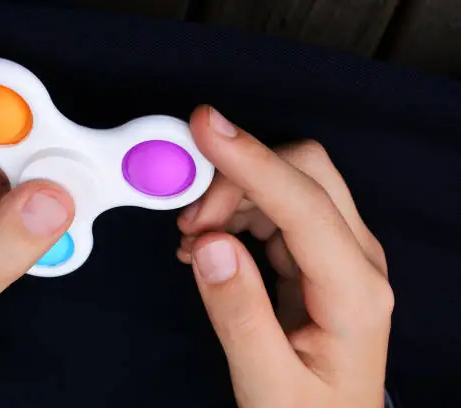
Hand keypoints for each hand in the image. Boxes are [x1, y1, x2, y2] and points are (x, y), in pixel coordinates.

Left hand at [0, 112, 74, 407]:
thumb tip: (52, 199)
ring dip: (51, 187)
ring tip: (79, 204)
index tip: (55, 132)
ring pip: (18, 175)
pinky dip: (51, 217)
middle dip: (40, 156)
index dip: (7, 120)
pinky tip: (64, 233)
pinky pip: (27, 208)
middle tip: (79, 175)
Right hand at [177, 106, 392, 407]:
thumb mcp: (267, 384)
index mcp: (356, 293)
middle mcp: (358, 259)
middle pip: (306, 172)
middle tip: (186, 219)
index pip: (305, 204)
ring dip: (232, 194)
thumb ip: (238, 314)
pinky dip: (236, 210)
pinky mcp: (318, 253)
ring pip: (288, 182)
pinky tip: (208, 242)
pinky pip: (277, 206)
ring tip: (191, 239)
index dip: (251, 160)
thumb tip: (209, 242)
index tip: (205, 127)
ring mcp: (341, 251)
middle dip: (238, 176)